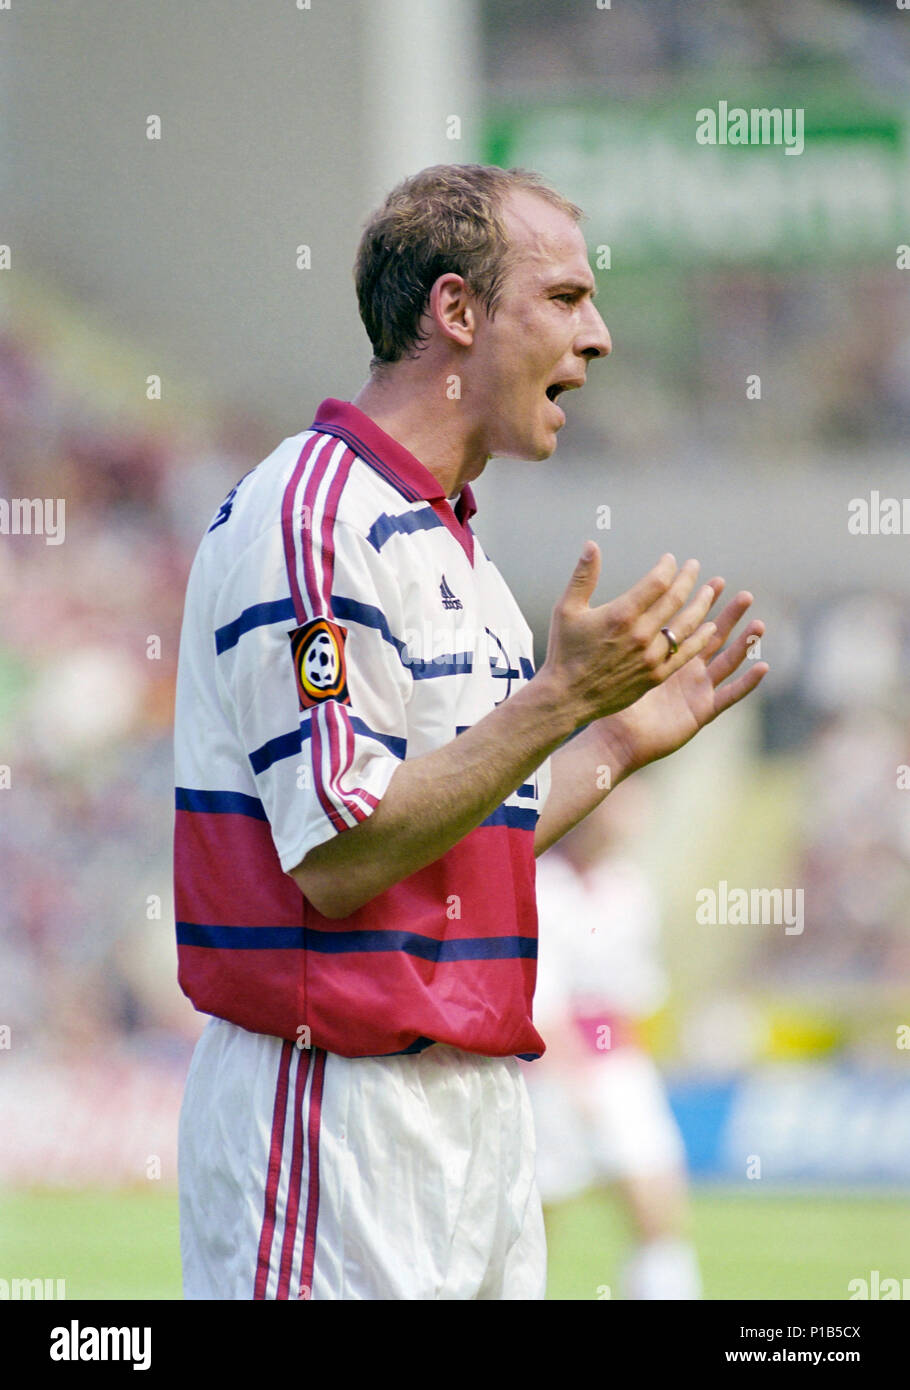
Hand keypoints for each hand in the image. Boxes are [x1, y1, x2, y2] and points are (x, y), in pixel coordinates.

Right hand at [542, 544, 718, 723]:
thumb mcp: (567, 609)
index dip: (668, 567)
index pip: (657, 582)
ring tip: (710, 591)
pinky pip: (685, 654)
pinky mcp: (655, 676)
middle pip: (675, 599)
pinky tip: (710, 627)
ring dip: (701, 605)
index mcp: (621, 614)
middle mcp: (640, 634)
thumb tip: (592, 545)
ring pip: (686, 625)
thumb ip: (583, 576)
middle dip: (688, 579)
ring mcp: (650, 657)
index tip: (670, 559)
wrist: (566, 697)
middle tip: (694, 566)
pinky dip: (700, 639)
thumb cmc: (564, 652)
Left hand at [599, 584, 768, 773]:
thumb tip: (619, 600)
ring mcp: (697, 691)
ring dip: (744, 645)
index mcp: (668, 656)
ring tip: (759, 624)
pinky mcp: (702, 712)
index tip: (716, 581)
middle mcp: (687, 671)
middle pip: (715, 638)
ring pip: (727, 663)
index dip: (706, 604)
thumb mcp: (618, 659)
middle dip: (731, 617)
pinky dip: (747, 683)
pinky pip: (729, 696)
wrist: (615, 739)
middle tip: (746, 595)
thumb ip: (625, 631)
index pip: (691, 623)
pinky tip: (762, 666)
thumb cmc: (610, 700)